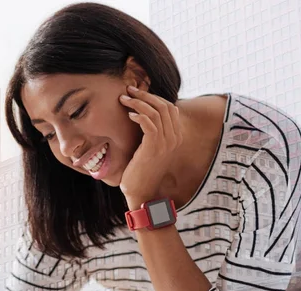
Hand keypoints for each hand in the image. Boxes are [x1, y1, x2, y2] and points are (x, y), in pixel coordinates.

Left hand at [118, 84, 182, 208]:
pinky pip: (149, 123)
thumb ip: (152, 131)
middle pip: (164, 106)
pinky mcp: (154, 148)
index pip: (169, 107)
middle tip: (128, 90)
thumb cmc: (141, 168)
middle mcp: (175, 138)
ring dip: (138, 103)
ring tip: (124, 100)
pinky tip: (129, 116)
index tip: (137, 93)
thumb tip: (143, 113)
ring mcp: (166, 143)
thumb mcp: (149, 146)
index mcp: (176, 136)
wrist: (140, 190)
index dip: (153, 97)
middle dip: (145, 95)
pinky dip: (139, 115)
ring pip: (156, 112)